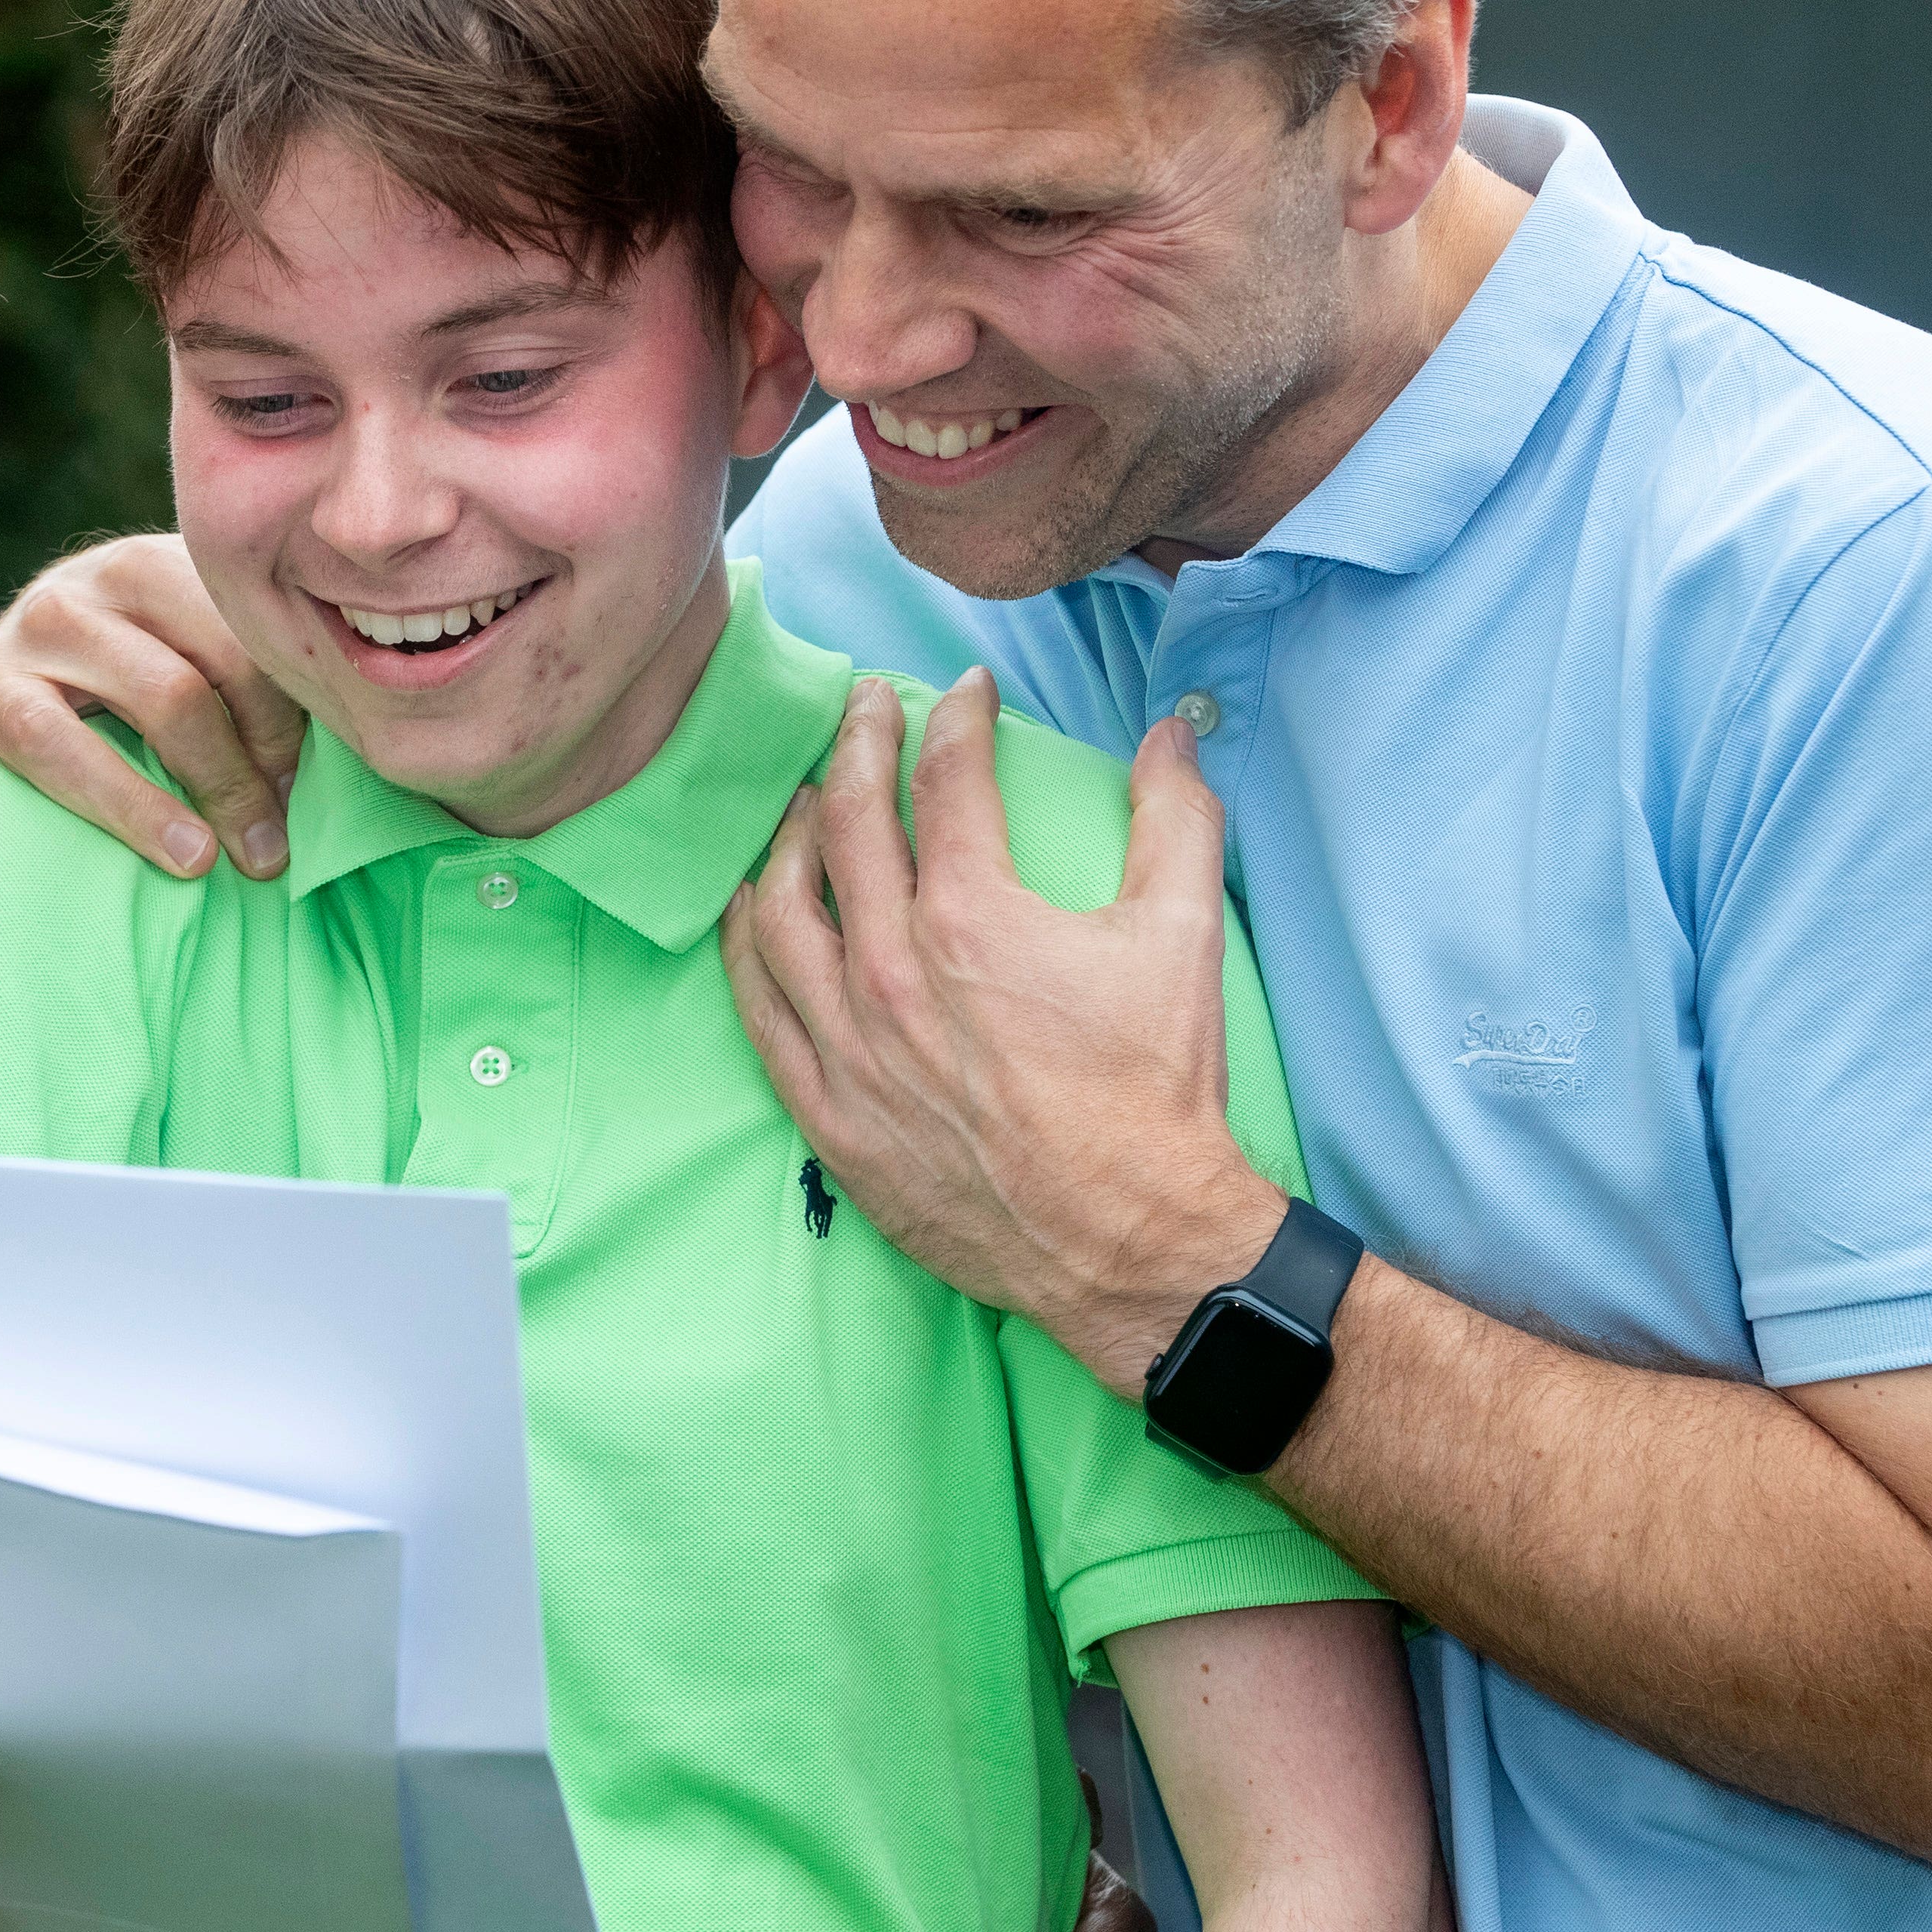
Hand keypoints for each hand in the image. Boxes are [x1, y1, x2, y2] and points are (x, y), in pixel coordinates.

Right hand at [0, 533, 306, 913]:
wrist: (58, 641)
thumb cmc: (170, 658)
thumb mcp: (215, 641)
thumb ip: (265, 685)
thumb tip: (334, 773)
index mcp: (141, 567)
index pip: (227, 647)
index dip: (279, 728)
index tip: (307, 792)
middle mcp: (60, 604)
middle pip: (161, 692)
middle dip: (228, 779)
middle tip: (269, 852)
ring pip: (52, 735)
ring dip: (130, 808)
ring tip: (194, 864)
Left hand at [721, 672, 1277, 1392]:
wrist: (1131, 1238)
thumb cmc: (1156, 1091)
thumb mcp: (1184, 937)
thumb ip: (1176, 818)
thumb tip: (1168, 730)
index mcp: (973, 920)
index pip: (944, 783)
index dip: (955, 720)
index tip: (962, 693)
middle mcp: (892, 973)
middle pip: (845, 824)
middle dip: (854, 744)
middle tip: (863, 705)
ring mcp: (849, 1045)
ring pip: (781, 907)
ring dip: (787, 834)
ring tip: (803, 796)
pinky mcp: (829, 1111)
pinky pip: (759, 1006)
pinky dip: (747, 941)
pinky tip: (753, 904)